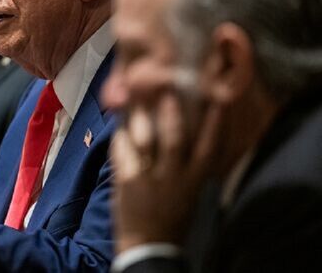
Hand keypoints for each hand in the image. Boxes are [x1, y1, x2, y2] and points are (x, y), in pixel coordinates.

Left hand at [111, 93, 223, 252]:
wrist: (149, 246)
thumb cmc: (171, 219)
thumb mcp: (190, 194)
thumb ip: (190, 168)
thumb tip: (191, 139)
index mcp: (194, 181)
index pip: (209, 148)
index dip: (215, 124)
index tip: (218, 100)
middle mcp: (174, 178)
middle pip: (175, 139)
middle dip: (172, 113)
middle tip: (168, 89)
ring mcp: (149, 179)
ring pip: (147, 142)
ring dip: (142, 118)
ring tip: (138, 98)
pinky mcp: (127, 182)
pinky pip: (123, 153)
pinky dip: (120, 137)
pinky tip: (117, 124)